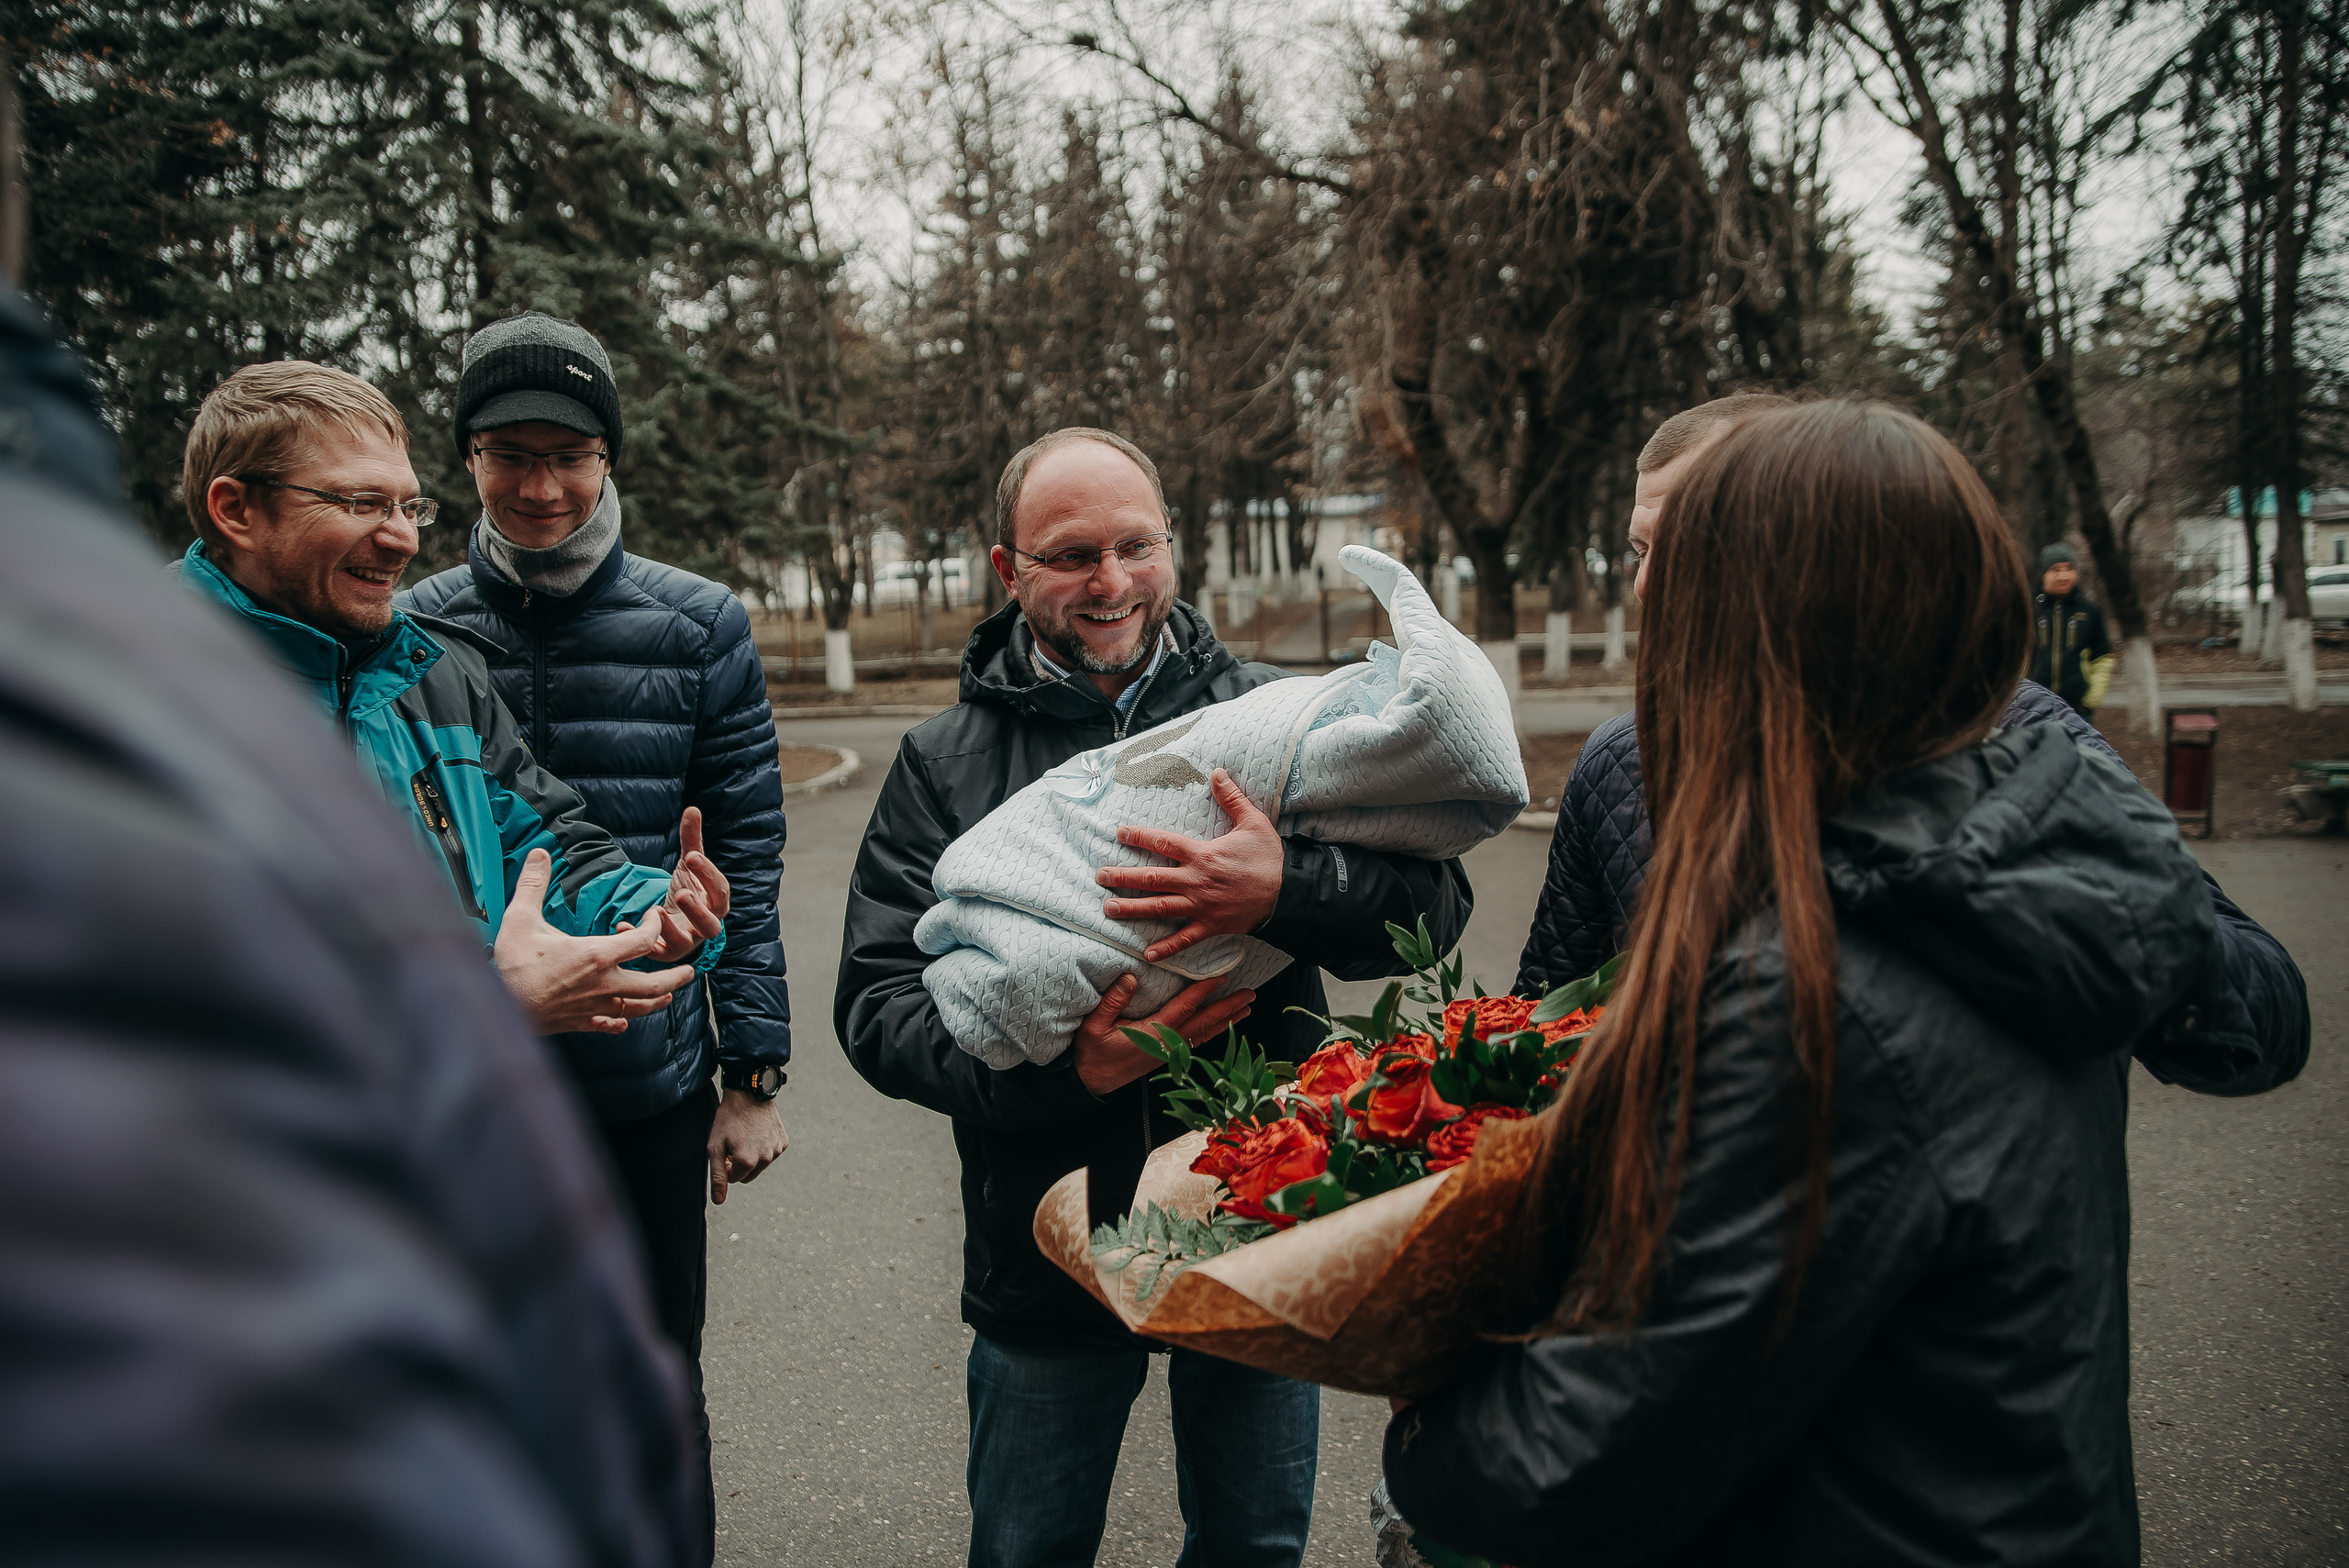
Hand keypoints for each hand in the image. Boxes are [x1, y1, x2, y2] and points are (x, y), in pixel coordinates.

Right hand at [495, 849, 695, 1033]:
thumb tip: (539, 851)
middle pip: (655, 983)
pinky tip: (624, 1021)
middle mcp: (605, 984)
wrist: (499, 1010)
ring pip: (640, 1008)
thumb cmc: (511, 965)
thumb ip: (533, 884)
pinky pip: (612, 1024)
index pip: (645, 941)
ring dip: (658, 1000)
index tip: (652, 917)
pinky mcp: (582, 1024)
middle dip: (676, 976)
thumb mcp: (520, 919)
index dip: (654, 926)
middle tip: (690, 969)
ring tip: (669, 995)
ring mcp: (596, 1008)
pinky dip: (622, 1021)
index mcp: (598, 955)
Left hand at [646, 806, 731, 962]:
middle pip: (711, 925)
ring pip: (685, 944)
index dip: (708, 874)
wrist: (677, 920)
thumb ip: (691, 840)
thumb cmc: (688, 890)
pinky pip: (655, 952)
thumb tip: (692, 809)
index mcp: (715, 903)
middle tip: (682, 894)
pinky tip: (623, 925)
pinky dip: (641, 941)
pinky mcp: (665, 953)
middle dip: (697, 911)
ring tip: (655, 911)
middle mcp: (705, 925)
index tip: (691, 856)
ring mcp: (686, 941)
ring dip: (670, 929)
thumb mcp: (688, 866)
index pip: (720, 891)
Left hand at [707, 1087, 788, 1203]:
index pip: (734, 1178)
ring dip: (752, 1156)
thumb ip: (717, 1176)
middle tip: (734, 1144)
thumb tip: (719, 1200)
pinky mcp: (783, 1142)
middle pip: (748, 1175)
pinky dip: (763, 1147)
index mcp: (747, 1162)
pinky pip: (771, 1153)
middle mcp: (765, 1159)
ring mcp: (776, 1150)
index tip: (724, 1150)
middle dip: (740, 1164)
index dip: (726, 1165)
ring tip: (746, 1136)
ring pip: (760, 1164)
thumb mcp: (715, 1147)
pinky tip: (758, 1132)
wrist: (749, 1094)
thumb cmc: (729, 1119)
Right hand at [1069, 973, 1255, 1096]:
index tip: (1221, 977)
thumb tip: (1131, 977)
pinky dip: (1212, 1032)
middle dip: (1228, 1007)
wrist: (1090, 1082)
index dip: (1204, 991)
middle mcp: (1167, 1044)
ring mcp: (1169, 1053)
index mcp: (1153, 1033)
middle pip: (1204, 1022)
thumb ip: (1113, 1000)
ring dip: (1226, 1020)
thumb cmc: (1091, 1053)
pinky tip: (1222, 1026)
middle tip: (1249, 995)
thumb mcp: (1094, 1024)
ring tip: (1246, 1009)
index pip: (1184, 1008)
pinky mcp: (1167, 1058)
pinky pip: (1195, 1042)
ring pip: (1204, 1033)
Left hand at [1098, 769, 1283, 963]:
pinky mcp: (1211, 925)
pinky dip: (1166, 947)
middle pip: (1151, 878)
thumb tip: (1217, 772)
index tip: (1119, 833)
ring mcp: (1201, 906)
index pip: (1163, 842)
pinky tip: (1147, 953)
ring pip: (1159, 907)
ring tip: (1108, 909)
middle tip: (1100, 877)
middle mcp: (1195, 881)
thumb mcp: (1253, 822)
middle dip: (1123, 877)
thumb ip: (1231, 798)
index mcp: (1202, 854)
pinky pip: (1184, 938)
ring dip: (1132, 909)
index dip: (1139, 836)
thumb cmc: (1270, 857)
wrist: (1288, 892)